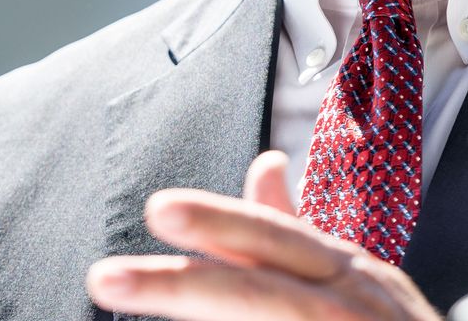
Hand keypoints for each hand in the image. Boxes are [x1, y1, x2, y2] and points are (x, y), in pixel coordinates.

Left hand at [87, 150, 443, 320]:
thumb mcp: (352, 279)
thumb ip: (296, 229)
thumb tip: (262, 162)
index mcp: (351, 275)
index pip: (278, 242)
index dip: (220, 225)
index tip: (158, 209)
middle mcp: (359, 308)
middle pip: (264, 294)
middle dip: (187, 285)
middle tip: (108, 277)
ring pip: (271, 320)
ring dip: (196, 311)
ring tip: (123, 301)